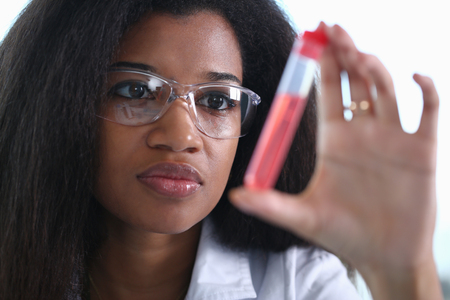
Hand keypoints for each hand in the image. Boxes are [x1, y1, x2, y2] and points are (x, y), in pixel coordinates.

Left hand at [229, 24, 441, 298]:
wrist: (383, 256)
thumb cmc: (343, 235)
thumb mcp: (303, 217)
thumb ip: (269, 204)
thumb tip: (234, 195)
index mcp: (334, 141)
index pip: (326, 92)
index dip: (320, 64)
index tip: (312, 38)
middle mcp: (362, 133)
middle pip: (354, 81)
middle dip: (344, 53)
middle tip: (333, 29)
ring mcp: (393, 138)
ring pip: (386, 89)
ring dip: (374, 68)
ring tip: (358, 56)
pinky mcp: (422, 150)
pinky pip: (427, 111)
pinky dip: (425, 90)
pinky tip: (414, 79)